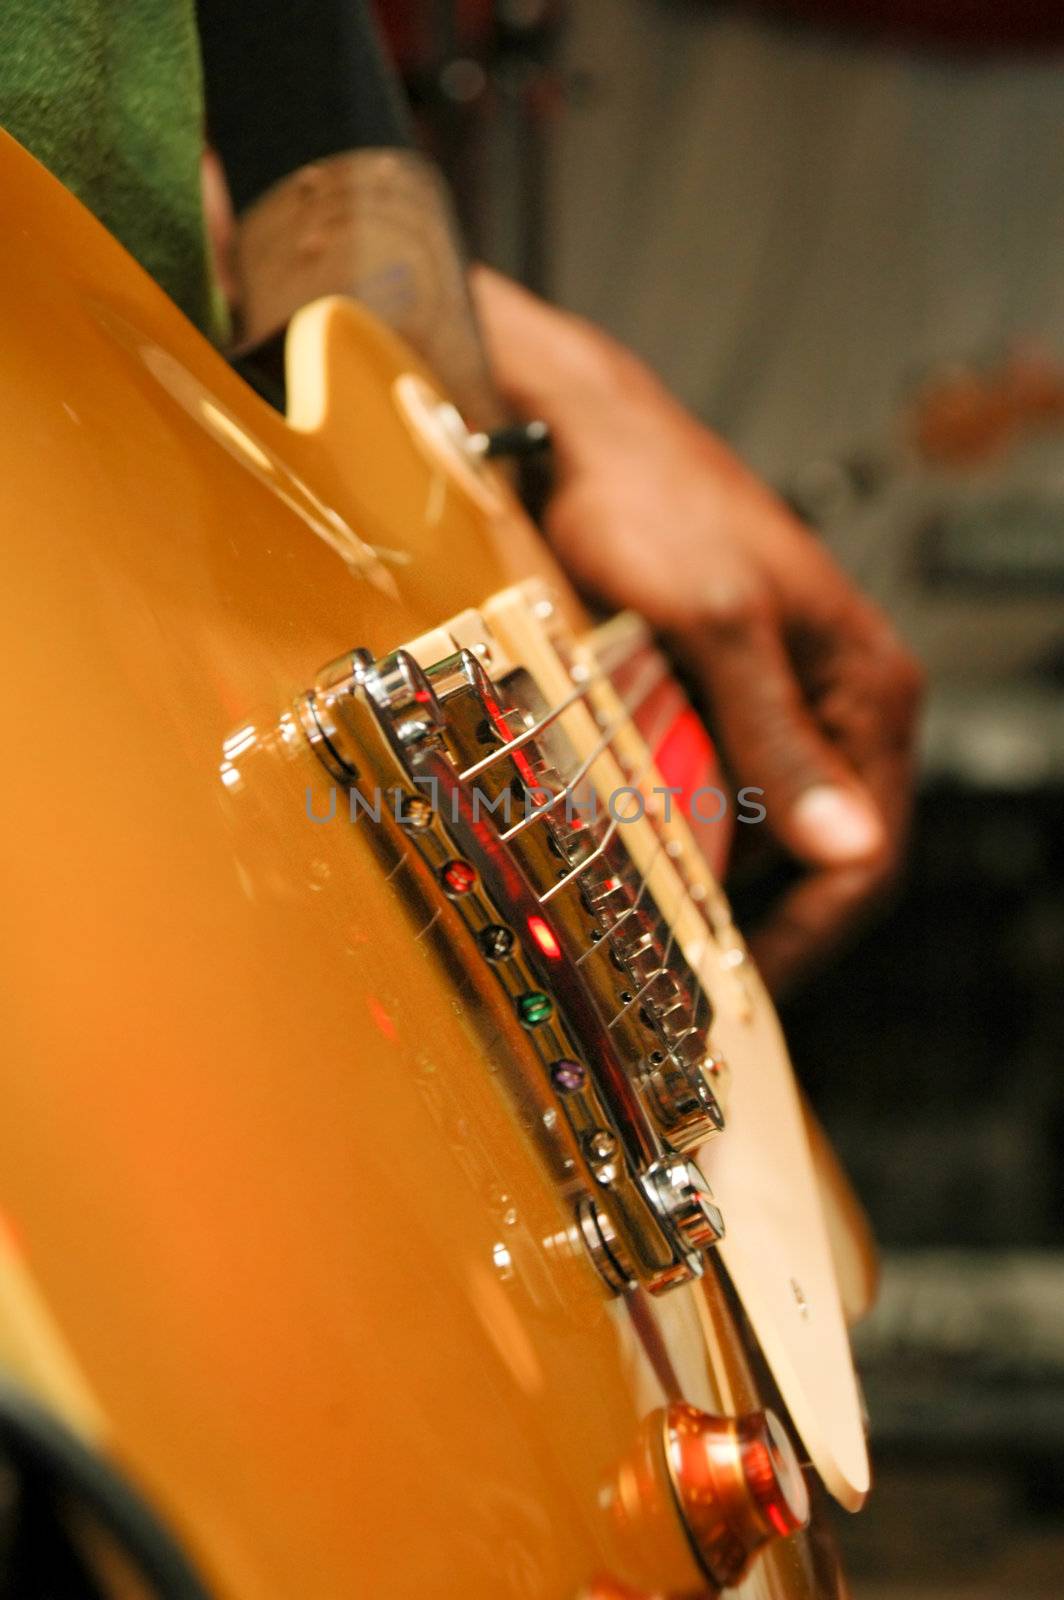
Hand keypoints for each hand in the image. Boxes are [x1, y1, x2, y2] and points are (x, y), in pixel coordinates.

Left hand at [472, 267, 923, 992]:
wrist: (581, 435)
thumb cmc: (655, 506)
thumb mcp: (717, 624)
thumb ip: (779, 738)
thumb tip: (849, 849)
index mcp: (866, 686)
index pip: (869, 851)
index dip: (811, 934)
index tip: (742, 987)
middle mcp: (834, 702)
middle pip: (818, 850)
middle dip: (756, 911)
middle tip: (676, 964)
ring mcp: (775, 701)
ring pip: (761, 825)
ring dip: (708, 869)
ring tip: (640, 911)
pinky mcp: (719, 695)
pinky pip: (715, 786)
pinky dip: (677, 821)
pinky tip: (628, 842)